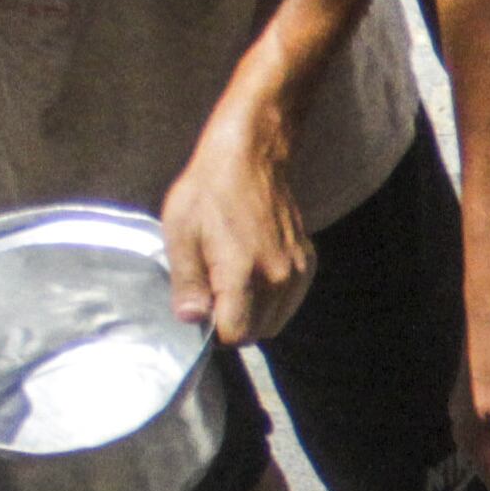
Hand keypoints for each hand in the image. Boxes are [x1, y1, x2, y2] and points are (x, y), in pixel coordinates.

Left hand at [159, 117, 317, 351]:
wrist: (251, 156)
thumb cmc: (209, 190)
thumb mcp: (181, 232)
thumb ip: (187, 282)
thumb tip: (190, 320)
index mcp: (244, 272)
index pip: (235, 334)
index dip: (213, 332)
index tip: (201, 311)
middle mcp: (279, 277)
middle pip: (257, 333)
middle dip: (233, 326)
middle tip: (212, 298)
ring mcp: (298, 271)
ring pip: (276, 322)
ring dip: (253, 316)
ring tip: (232, 287)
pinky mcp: (308, 262)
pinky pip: (289, 303)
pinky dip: (271, 302)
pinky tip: (253, 277)